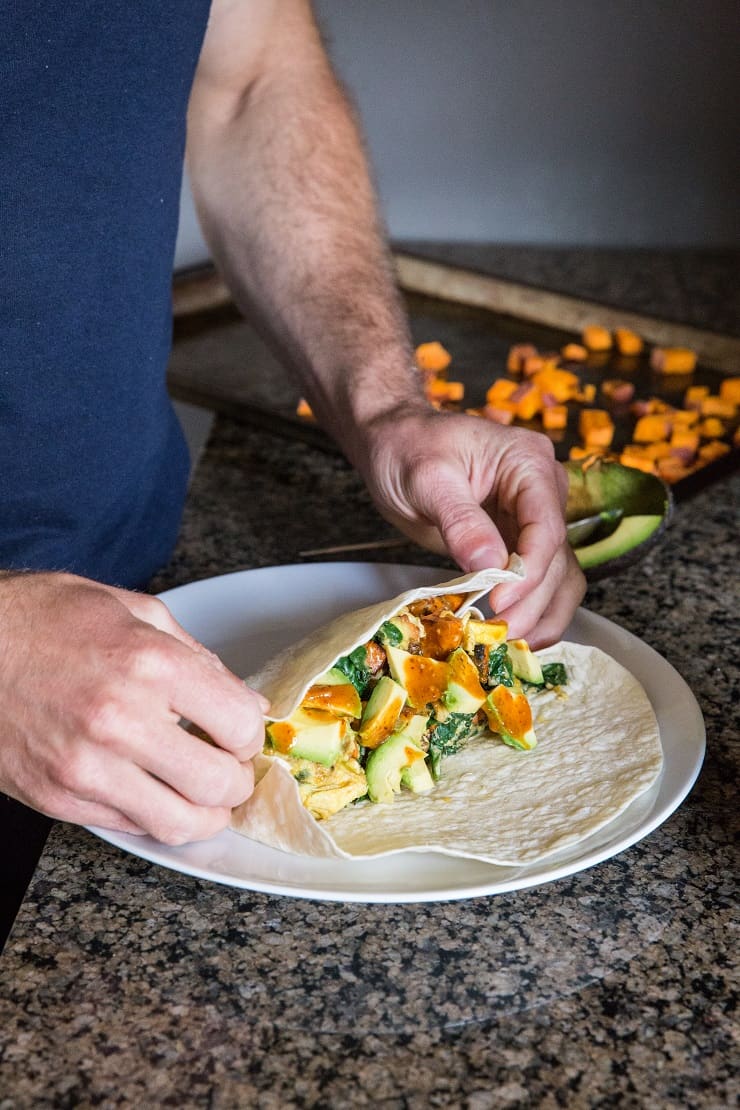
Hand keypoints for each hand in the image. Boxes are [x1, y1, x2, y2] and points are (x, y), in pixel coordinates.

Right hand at [0, 573, 266, 842]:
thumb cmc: (42, 618)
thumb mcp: (132, 610)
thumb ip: (197, 656)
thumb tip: (243, 701)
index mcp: (148, 664)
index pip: (239, 723)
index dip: (250, 732)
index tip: (241, 731)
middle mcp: (120, 720)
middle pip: (218, 783)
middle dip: (237, 779)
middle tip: (230, 767)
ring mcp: (86, 767)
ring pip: (179, 823)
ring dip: (205, 813)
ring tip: (203, 793)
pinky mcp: (58, 798)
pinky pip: (131, 826)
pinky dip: (155, 815)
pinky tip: (155, 790)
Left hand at [358, 406, 585, 646]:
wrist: (391, 441)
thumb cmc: (406, 446)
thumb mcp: (427, 478)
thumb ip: (460, 521)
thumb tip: (490, 566)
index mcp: (529, 463)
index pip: (546, 526)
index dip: (529, 572)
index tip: (500, 603)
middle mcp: (543, 491)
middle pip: (558, 557)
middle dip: (534, 601)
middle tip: (500, 633)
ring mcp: (533, 519)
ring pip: (560, 576)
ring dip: (542, 613)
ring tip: (510, 642)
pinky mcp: (517, 542)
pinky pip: (539, 582)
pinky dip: (532, 610)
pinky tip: (514, 634)